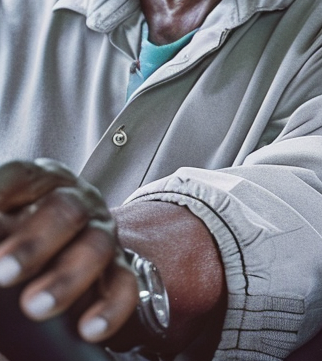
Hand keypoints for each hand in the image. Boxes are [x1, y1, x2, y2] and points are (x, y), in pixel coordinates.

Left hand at [0, 159, 138, 343]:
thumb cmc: (17, 239)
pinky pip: (125, 284)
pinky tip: (89, 328)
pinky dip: (110, 307)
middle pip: (66, 209)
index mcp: (37, 186)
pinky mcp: (119, 270)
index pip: (21, 177)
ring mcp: (100, 234)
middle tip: (4, 271)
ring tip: (36, 306)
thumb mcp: (5, 229)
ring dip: (67, 277)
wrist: (60, 257)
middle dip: (34, 242)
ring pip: (97, 245)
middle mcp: (74, 204)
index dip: (3, 191)